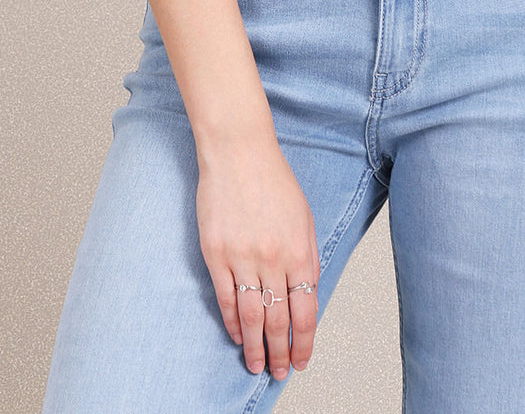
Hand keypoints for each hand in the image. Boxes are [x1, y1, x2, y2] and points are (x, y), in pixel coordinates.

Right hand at [196, 134, 320, 380]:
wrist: (239, 152)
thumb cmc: (274, 180)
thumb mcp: (305, 217)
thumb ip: (308, 256)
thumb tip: (308, 293)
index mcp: (299, 251)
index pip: (305, 310)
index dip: (304, 341)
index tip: (301, 360)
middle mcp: (273, 259)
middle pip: (278, 320)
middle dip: (280, 352)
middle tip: (278, 372)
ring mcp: (242, 258)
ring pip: (251, 316)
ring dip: (254, 346)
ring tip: (256, 365)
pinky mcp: (216, 254)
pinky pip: (225, 298)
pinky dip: (232, 322)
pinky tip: (236, 335)